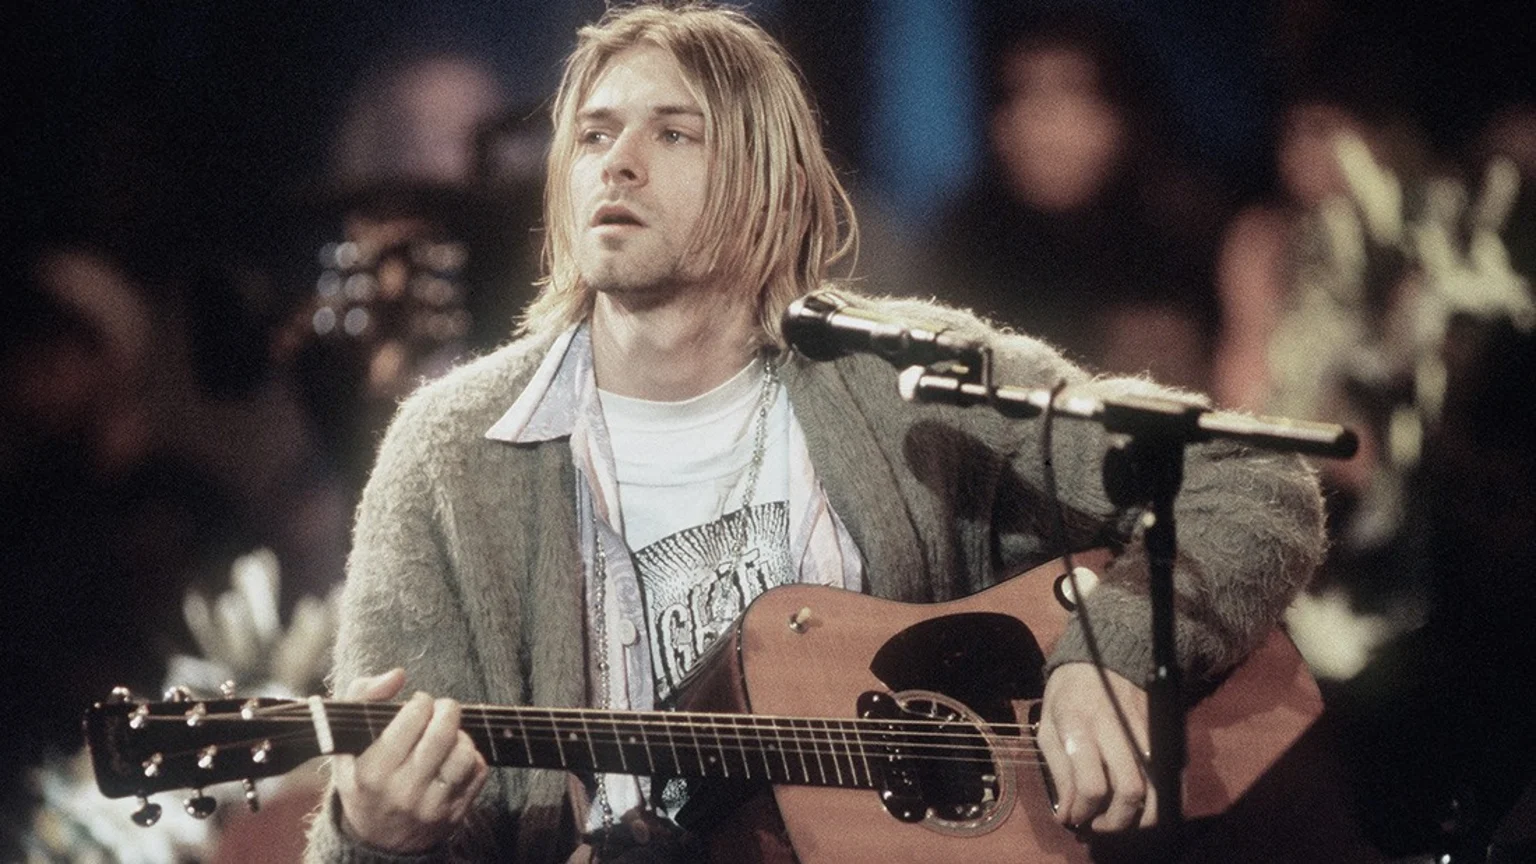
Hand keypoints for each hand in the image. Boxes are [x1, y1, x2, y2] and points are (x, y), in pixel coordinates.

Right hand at [333, 668, 490, 852]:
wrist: (376, 839)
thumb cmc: (362, 778)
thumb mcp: (345, 743)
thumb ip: (362, 698)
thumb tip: (397, 675)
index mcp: (371, 772)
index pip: (411, 720)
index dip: (420, 702)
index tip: (418, 703)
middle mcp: (402, 792)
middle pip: (441, 735)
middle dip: (447, 710)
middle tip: (443, 708)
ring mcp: (430, 807)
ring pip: (464, 754)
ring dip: (462, 736)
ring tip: (449, 735)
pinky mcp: (454, 815)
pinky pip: (478, 773)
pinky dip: (473, 758)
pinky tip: (455, 757)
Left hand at [1037, 662, 1152, 832]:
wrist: (1103, 656)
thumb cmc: (1068, 693)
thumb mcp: (1048, 726)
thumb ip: (1059, 771)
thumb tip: (1068, 813)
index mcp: (1078, 725)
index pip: (1091, 783)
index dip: (1084, 812)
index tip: (1075, 818)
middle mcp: (1114, 728)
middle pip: (1129, 789)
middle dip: (1118, 821)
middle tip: (1102, 826)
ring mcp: (1143, 729)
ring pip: (1157, 785)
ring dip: (1145, 816)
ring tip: (1126, 823)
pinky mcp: (1161, 731)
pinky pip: (1171, 773)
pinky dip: (1164, 798)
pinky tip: (1146, 806)